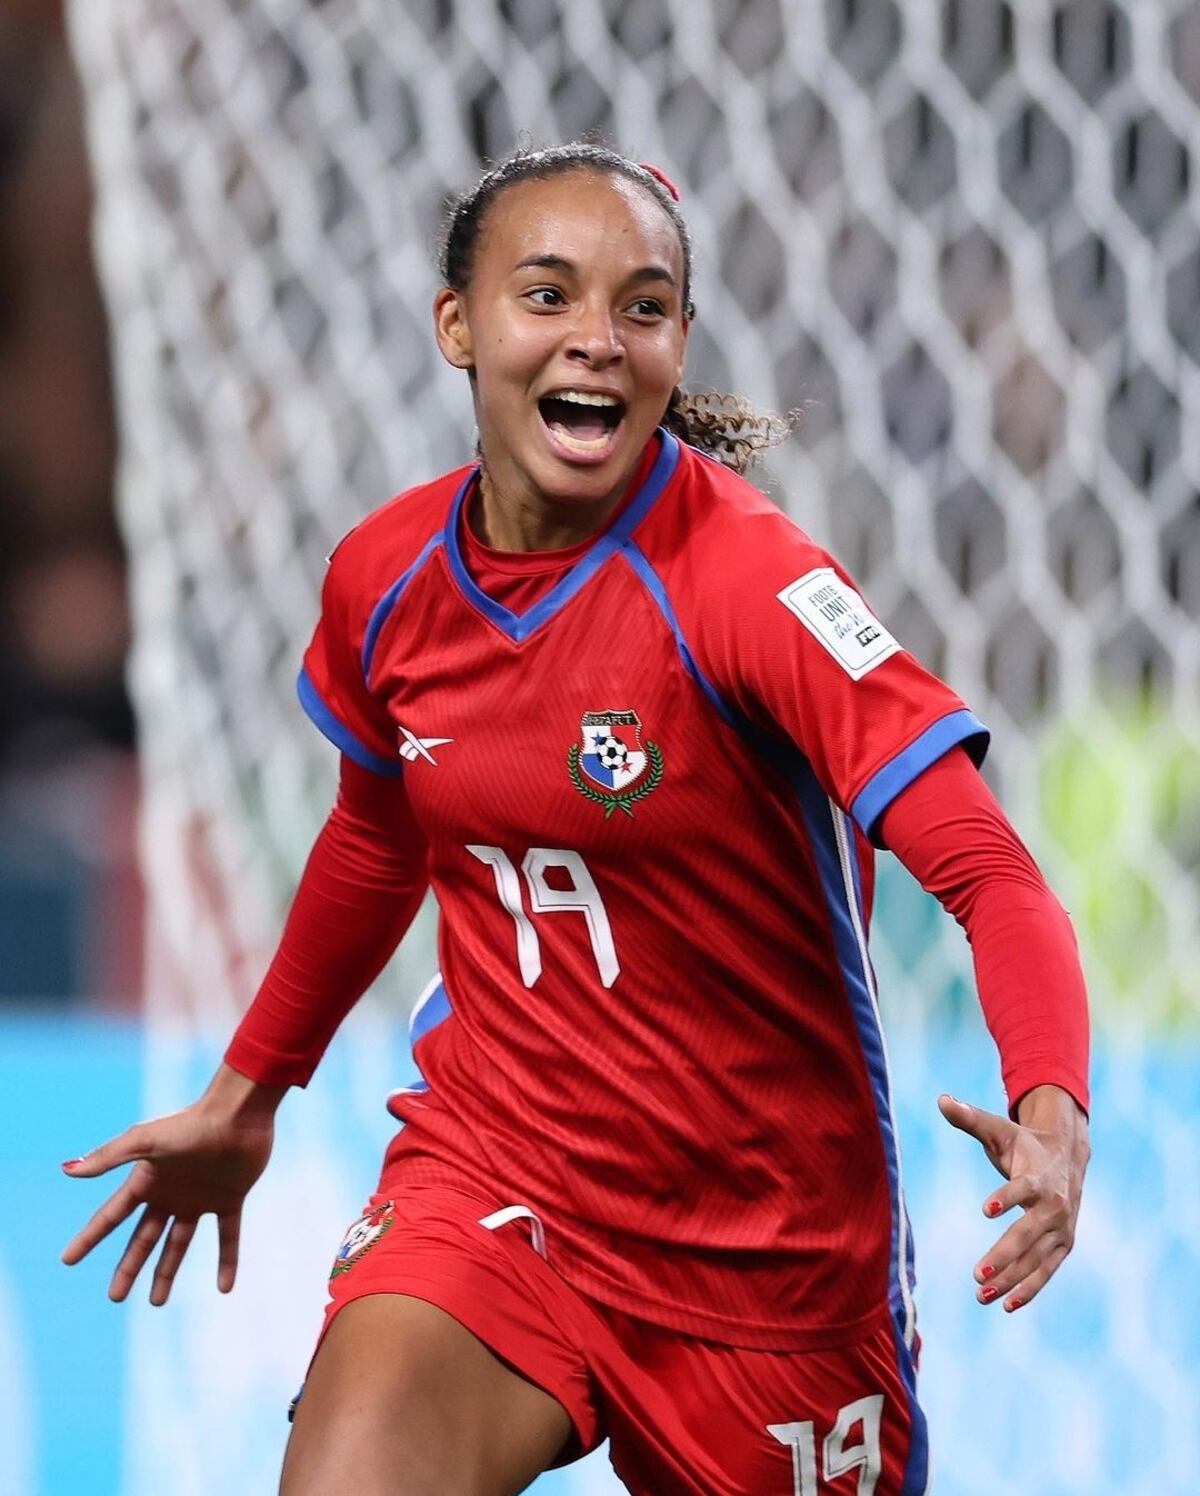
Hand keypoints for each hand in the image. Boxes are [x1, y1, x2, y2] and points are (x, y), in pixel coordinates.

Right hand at [61, 1065, 284, 1305]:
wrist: (239, 1113)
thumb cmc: (192, 1123)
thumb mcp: (145, 1140)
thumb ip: (109, 1156)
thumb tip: (67, 1170)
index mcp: (147, 1180)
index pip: (110, 1216)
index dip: (89, 1237)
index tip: (67, 1259)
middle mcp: (170, 1193)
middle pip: (143, 1238)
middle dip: (128, 1267)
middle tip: (114, 1298)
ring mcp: (200, 1197)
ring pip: (179, 1243)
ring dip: (167, 1272)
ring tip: (156, 1303)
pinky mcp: (230, 1199)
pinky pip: (227, 1236)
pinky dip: (227, 1261)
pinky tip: (225, 1288)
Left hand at [938, 1083, 1088, 1311]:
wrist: (1067, 1156)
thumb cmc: (1024, 1144)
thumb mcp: (999, 1129)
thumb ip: (970, 1117)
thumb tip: (941, 1099)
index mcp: (1040, 1176)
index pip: (1023, 1188)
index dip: (1006, 1196)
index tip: (986, 1208)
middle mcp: (1055, 1206)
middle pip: (1028, 1233)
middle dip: (1004, 1254)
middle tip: (977, 1273)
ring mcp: (1062, 1229)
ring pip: (1036, 1259)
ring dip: (1011, 1279)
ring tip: (980, 1294)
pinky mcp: (1063, 1245)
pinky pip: (1046, 1271)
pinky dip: (1029, 1289)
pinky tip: (1006, 1305)